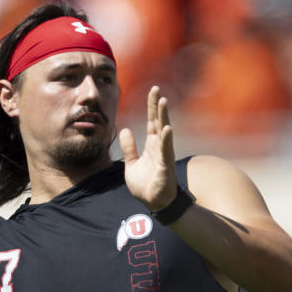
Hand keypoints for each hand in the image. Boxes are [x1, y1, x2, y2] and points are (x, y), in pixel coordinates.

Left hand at [119, 86, 176, 210]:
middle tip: (156, 89)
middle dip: (157, 105)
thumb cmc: (145, 184)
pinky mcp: (165, 167)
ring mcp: (164, 155)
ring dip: (163, 117)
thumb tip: (125, 130)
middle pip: (158, 121)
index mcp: (152, 145)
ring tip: (163, 101)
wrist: (154, 203)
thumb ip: (129, 147)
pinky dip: (166, 140)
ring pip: (164, 132)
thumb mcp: (131, 164)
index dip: (151, 105)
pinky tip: (166, 128)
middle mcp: (160, 146)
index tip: (152, 90)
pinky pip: (165, 151)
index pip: (152, 120)